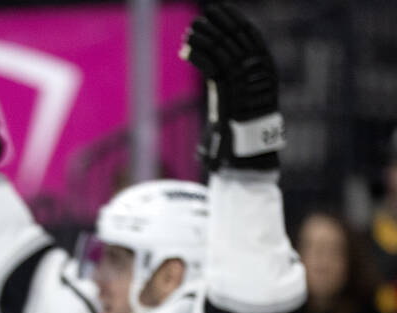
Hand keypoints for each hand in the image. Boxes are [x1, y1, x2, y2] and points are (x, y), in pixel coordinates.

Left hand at [182, 3, 283, 170]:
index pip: (250, 37)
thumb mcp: (237, 103)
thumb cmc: (239, 136)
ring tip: (191, 31)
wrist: (246, 159)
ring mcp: (247, 83)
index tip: (219, 13)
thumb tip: (214, 71)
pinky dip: (199, 57)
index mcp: (265, 71)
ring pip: (224, 51)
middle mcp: (259, 74)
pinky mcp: (232, 93)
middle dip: (219, 25)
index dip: (234, 22)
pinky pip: (214, 68)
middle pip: (237, 40)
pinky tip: (185, 51)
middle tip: (203, 16)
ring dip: (206, 39)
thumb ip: (227, 85)